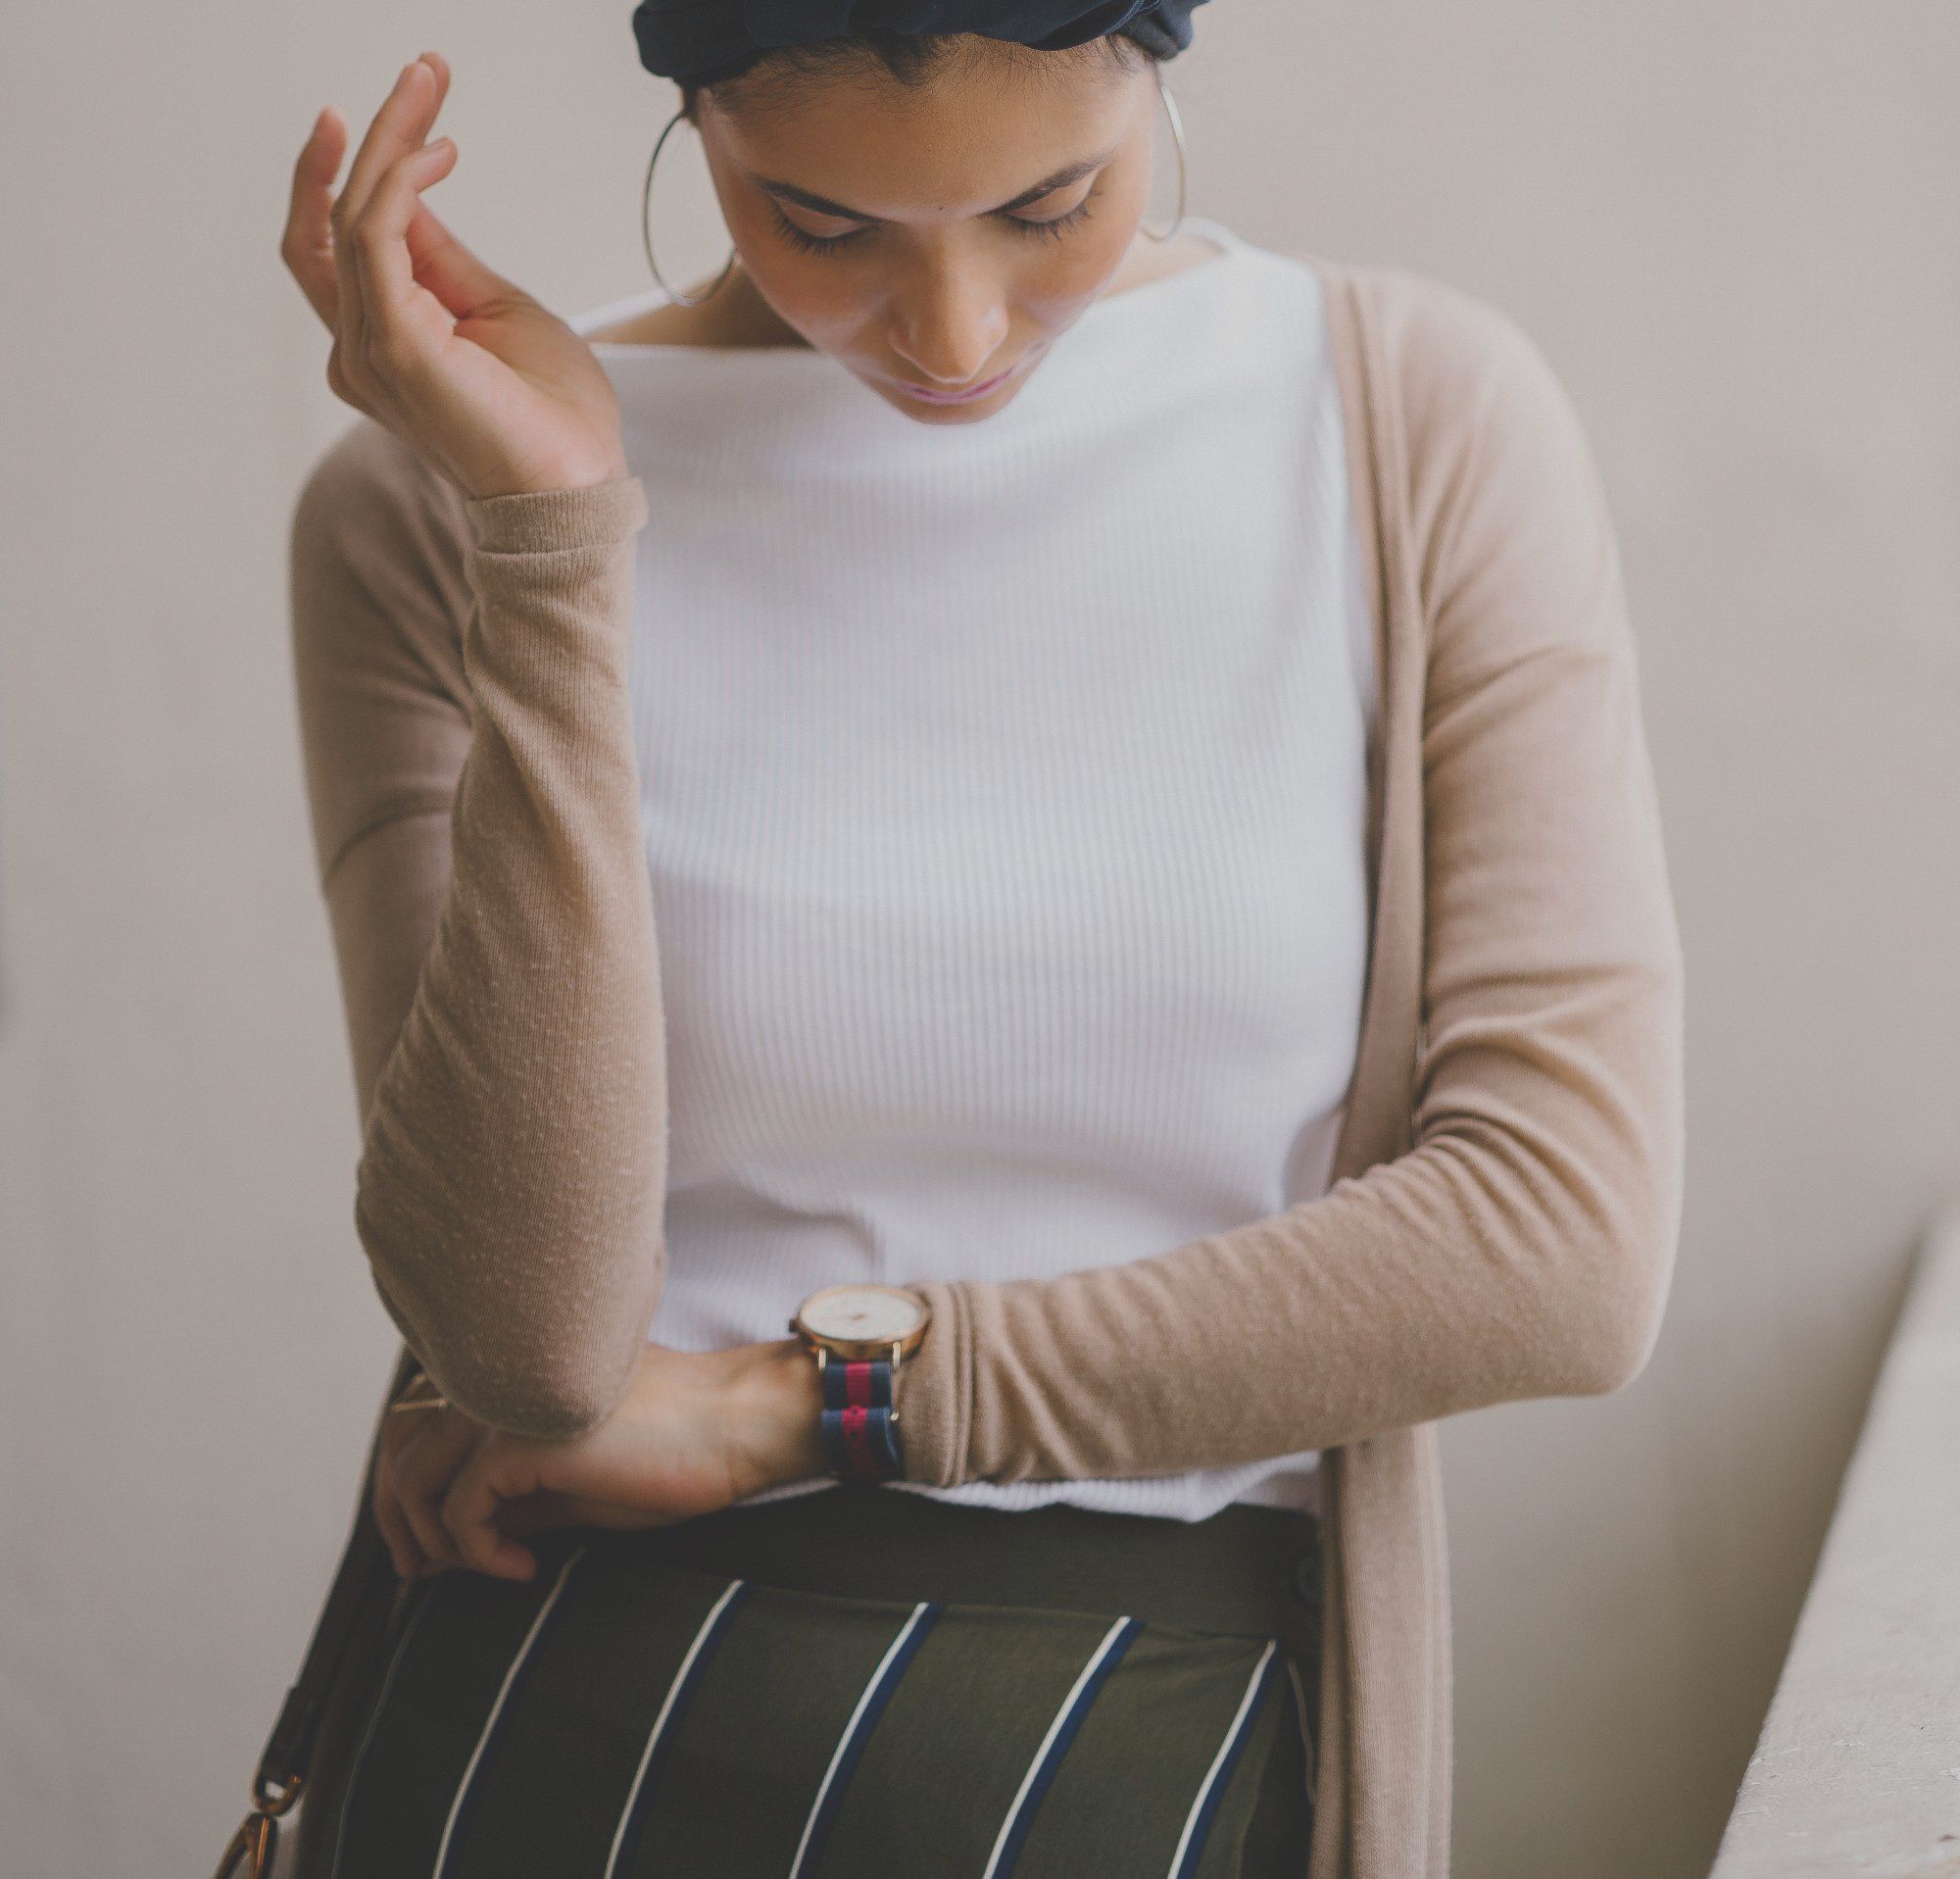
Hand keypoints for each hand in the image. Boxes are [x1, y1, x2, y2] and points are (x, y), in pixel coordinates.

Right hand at [280, 50, 629, 499]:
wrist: (575, 489)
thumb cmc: (549, 418)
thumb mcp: (496, 310)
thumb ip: (442, 259)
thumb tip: (409, 195)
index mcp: (382, 343)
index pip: (342, 240)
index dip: (364, 167)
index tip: (417, 108)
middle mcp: (358, 349)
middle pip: (329, 221)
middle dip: (368, 137)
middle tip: (420, 73)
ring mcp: (368, 351)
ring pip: (348, 217)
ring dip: (387, 140)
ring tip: (428, 89)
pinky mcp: (393, 346)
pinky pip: (371, 239)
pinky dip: (396, 182)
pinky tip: (438, 153)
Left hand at [372, 1340, 826, 1582]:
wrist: (733, 1426)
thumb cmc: (669, 1452)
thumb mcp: (572, 1479)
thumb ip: (511, 1493)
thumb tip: (447, 1540)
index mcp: (510, 1375)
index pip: (415, 1421)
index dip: (406, 1490)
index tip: (430, 1552)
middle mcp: (497, 1378)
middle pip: (398, 1443)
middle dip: (398, 1518)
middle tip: (422, 1574)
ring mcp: (504, 1403)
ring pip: (413, 1476)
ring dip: (432, 1539)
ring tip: (483, 1570)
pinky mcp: (520, 1439)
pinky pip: (461, 1510)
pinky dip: (480, 1553)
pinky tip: (525, 1568)